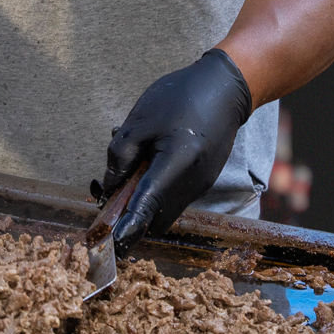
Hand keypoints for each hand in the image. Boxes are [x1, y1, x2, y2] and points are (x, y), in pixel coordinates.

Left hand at [100, 49, 252, 255]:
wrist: (225, 88)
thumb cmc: (180, 98)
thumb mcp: (140, 120)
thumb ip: (120, 156)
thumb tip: (109, 187)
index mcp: (176, 165)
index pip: (146, 208)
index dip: (127, 229)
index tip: (112, 245)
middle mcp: (192, 183)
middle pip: (155, 217)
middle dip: (130, 213)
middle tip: (108, 190)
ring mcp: (200, 185)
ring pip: (164, 208)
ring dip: (143, 199)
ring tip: (133, 162)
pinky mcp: (203, 180)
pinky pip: (174, 196)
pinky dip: (157, 189)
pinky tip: (150, 158)